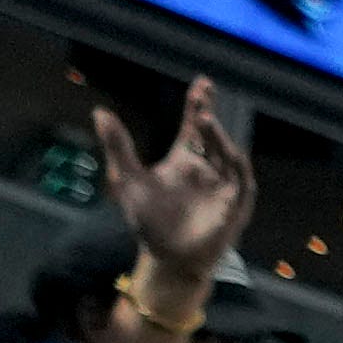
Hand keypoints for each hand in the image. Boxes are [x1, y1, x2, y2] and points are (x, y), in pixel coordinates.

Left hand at [96, 71, 255, 284]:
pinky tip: (231, 154)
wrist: (165, 258)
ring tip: (205, 121)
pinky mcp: (234, 207)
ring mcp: (222, 188)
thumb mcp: (126, 180)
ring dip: (220, 138)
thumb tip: (100, 112)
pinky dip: (238, 169)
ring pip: (228, 155)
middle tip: (202, 97)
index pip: (194, 127)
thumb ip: (118, 146)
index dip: (199, 105)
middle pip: (213, 136)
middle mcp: (206, 169)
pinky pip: (242, 184)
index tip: (202, 85)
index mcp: (184, 159)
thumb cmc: (149, 222)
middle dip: (210, 115)